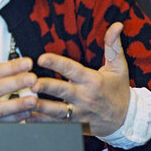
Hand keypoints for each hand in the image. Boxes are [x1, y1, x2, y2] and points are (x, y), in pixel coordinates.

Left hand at [27, 22, 130, 136]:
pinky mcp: (74, 125)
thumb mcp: (119, 67)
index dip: (57, 63)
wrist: (125, 120)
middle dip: (46, 87)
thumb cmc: (119, 91)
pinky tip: (27, 118)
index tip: (42, 58)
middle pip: (62, 91)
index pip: (72, 69)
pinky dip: (41, 122)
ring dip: (40, 106)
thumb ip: (113, 45)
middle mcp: (84, 96)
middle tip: (31, 83)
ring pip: (57, 111)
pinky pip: (56, 124)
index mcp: (92, 80)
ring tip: (26, 101)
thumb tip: (116, 26)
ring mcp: (79, 112)